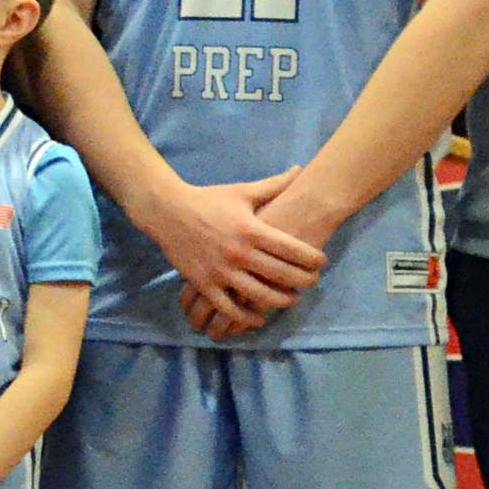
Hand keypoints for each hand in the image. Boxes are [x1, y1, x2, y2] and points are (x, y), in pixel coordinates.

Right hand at [137, 170, 326, 326]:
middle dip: (304, 281)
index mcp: (251, 229)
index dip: (312, 259)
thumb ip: (274, 185)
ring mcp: (220, 271)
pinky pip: (229, 308)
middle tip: (313, 281)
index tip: (321, 262)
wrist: (167, 211)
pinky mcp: (204, 284)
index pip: (292, 249)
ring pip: (260, 296)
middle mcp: (238, 253)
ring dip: (281, 301)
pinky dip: (247, 317)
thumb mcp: (242, 191)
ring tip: (292, 298)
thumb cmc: (208, 200)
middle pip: (282, 275)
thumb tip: (300, 170)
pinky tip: (259, 318)